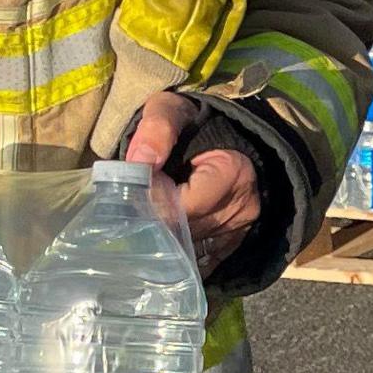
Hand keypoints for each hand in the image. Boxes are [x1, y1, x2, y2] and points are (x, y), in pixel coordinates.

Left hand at [125, 92, 260, 274]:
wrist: (219, 137)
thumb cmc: (192, 124)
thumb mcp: (171, 111)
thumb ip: (156, 130)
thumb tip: (140, 162)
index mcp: (232, 172)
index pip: (185, 205)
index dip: (154, 204)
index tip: (132, 197)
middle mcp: (243, 206)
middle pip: (188, 231)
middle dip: (157, 224)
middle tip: (129, 216)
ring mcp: (241, 229)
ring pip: (193, 249)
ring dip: (166, 242)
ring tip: (143, 228)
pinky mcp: (234, 243)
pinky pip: (203, 261)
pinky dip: (180, 256)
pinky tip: (161, 248)